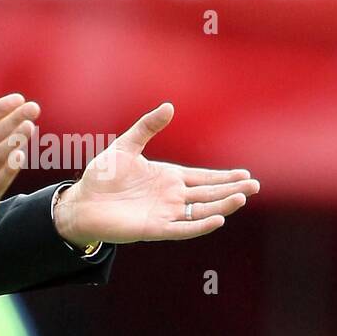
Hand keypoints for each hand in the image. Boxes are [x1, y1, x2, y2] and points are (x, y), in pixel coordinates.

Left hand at [53, 103, 257, 244]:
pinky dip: (200, 225)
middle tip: (255, 186)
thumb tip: (169, 106)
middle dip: (232, 190)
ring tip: (242, 198)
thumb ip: (147, 127)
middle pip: (209, 194)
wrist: (81, 202)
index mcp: (168, 177)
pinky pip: (183, 228)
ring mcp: (165, 213)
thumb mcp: (126, 145)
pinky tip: (218, 218)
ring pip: (201, 210)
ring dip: (222, 205)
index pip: (203, 178)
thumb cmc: (102, 176)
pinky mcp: (155, 228)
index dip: (224, 177)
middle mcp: (171, 197)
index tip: (245, 174)